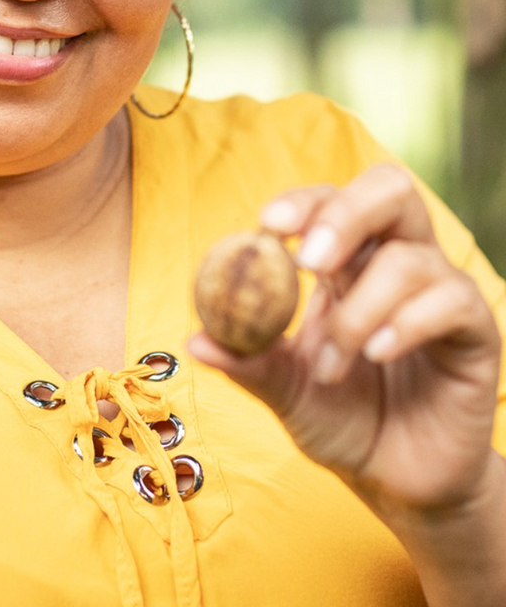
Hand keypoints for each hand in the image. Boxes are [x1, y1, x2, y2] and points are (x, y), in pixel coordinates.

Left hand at [189, 164, 500, 513]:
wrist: (394, 479)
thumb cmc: (337, 418)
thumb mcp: (283, 389)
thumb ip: (247, 362)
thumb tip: (195, 338)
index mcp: (344, 262)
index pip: (329, 201)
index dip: (303, 202)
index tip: (268, 224)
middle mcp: (394, 262)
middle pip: (389, 192)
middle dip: (345, 214)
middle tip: (307, 261)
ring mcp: (439, 291)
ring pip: (411, 259)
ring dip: (360, 312)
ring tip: (331, 366)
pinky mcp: (475, 330)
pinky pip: (453, 299)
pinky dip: (408, 322)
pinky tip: (378, 354)